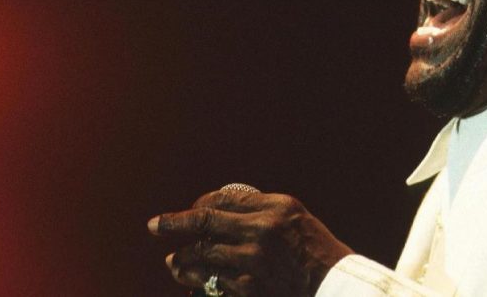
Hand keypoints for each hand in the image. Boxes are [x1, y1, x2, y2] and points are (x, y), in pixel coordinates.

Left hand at [149, 189, 353, 295]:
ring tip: (174, 260)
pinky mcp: (250, 288)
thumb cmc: (313, 248)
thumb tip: (216, 208)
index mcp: (274, 207)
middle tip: (155, 226)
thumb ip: (258, 208)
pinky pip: (213, 282)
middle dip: (173, 224)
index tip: (183, 212)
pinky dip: (197, 280)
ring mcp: (255, 261)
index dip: (196, 205)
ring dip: (181, 259)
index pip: (222, 199)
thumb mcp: (293, 215)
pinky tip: (190, 278)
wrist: (332, 285)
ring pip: (202, 256)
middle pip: (205, 223)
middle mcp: (263, 230)